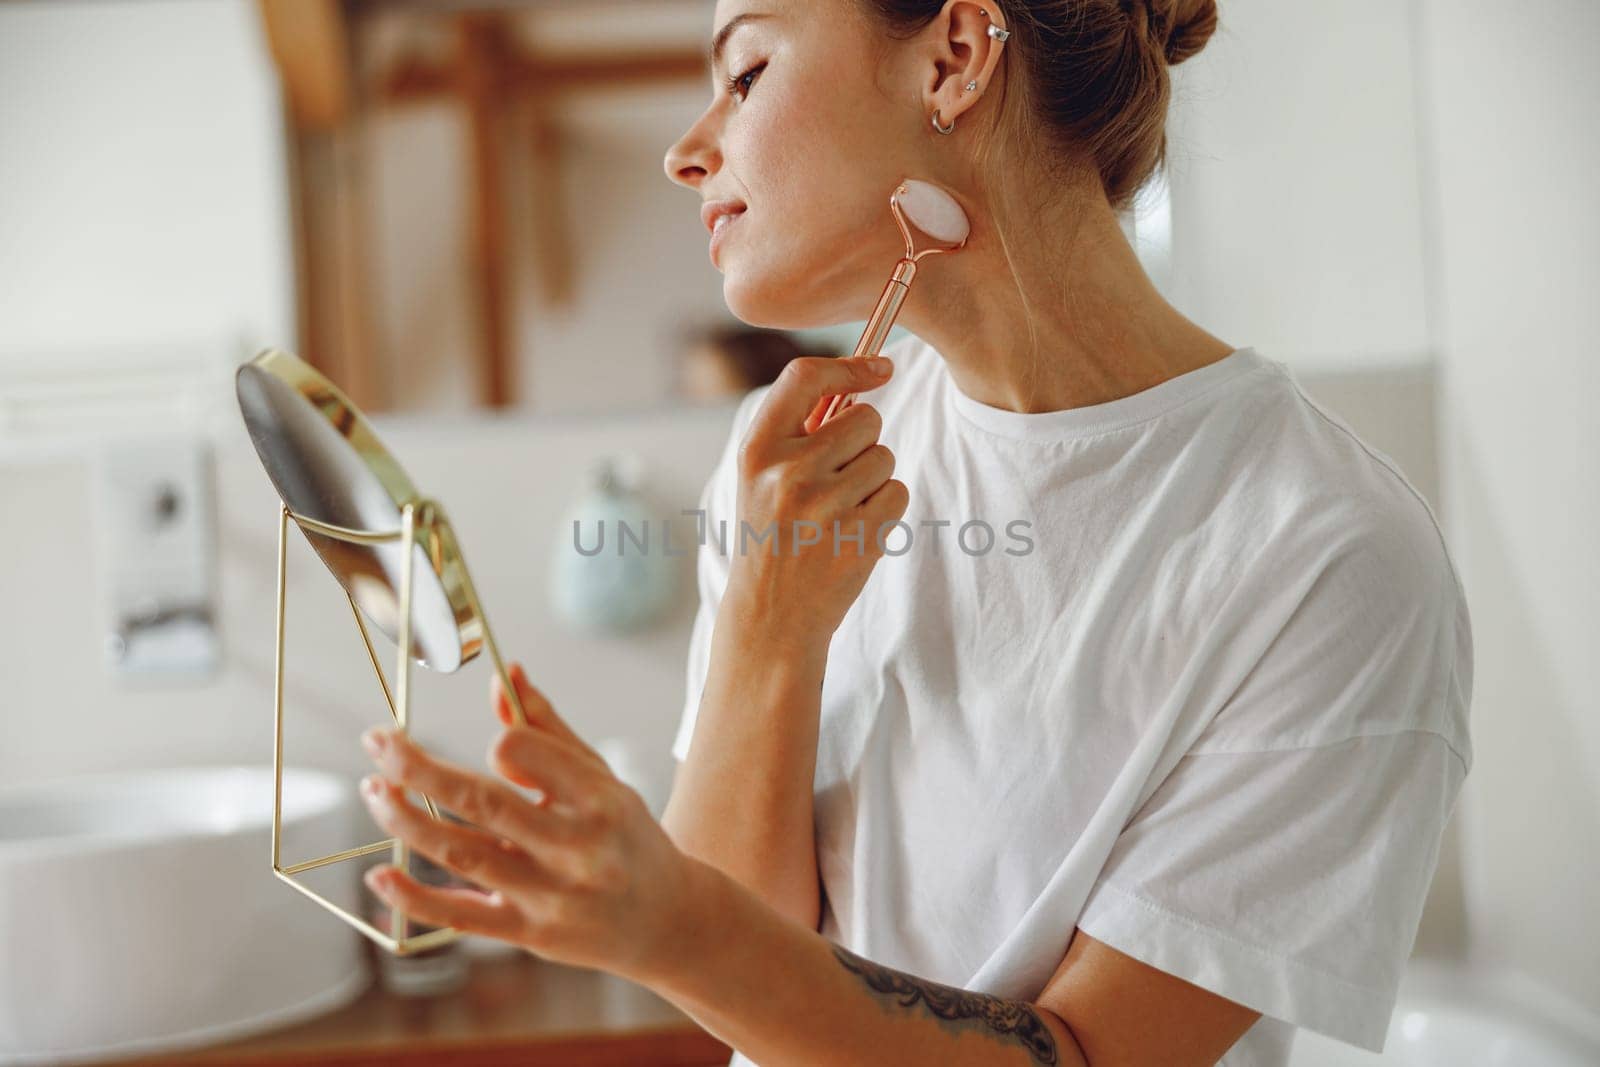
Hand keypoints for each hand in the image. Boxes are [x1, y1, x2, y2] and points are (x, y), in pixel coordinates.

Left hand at [358, 662, 699, 983]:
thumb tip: (503, 673)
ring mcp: (551, 896)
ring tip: (374, 789)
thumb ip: (549, 729)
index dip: (500, 742)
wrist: (667, 921)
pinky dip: (414, 898)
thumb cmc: (628, 837)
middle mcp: (576, 849)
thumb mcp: (603, 778)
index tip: (494, 744)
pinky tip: (380, 873)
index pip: (529, 756)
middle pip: (481, 802)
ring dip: (405, 818)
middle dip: (418, 767)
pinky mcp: (530, 935)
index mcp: (600, 800)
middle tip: (377, 740)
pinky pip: (461, 916)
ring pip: (462, 853)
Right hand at [727, 355, 910, 644]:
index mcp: (757, 450)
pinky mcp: (859, 535)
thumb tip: (859, 378)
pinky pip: (897, 492)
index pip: (805, 377)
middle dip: (861, 441)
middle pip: (864, 419)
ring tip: (837, 511)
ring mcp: (825, 506)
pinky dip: (884, 508)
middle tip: (834, 478)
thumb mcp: (759, 478)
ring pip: (884, 457)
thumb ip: (796, 430)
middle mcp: (788, 472)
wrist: (771, 615)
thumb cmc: (770, 537)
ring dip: (872, 479)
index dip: (849, 365)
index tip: (879, 367)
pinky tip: (853, 530)